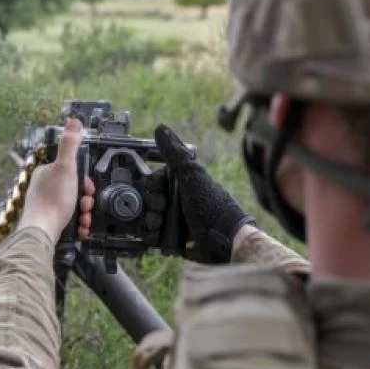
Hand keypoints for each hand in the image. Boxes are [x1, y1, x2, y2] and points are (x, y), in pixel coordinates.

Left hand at [19, 118, 94, 241]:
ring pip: (74, 205)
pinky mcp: (49, 220)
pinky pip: (70, 220)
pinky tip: (80, 227)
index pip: (72, 171)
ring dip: (84, 212)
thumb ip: (70, 144)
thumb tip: (73, 121)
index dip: (84, 180)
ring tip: (83, 218)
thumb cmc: (52, 200)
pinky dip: (78, 224)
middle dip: (85, 199)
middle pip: (74, 189)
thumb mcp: (65, 167)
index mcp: (46, 172)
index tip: (87, 188)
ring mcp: (46, 205)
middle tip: (85, 205)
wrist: (43, 231)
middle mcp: (44, 187)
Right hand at [155, 124, 254, 263]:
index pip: (152, 182)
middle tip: (162, 208)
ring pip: (146, 218)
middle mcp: (175, 201)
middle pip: (147, 201)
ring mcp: (172, 221)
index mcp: (179, 184)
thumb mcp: (192, 175)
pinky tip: (159, 235)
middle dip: (151, 206)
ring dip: (149, 221)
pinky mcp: (170, 240)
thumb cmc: (212, 204)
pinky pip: (150, 236)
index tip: (158, 190)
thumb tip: (161, 128)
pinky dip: (150, 236)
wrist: (223, 239)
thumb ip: (175, 153)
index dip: (151, 186)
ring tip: (160, 224)